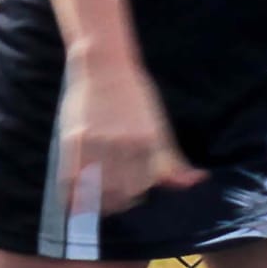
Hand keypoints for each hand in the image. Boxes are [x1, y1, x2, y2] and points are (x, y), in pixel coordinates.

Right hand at [57, 51, 204, 221]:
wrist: (104, 67)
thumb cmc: (133, 96)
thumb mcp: (158, 128)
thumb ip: (172, 160)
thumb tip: (194, 182)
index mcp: (148, 142)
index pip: (142, 186)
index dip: (134, 195)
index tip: (128, 195)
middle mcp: (124, 144)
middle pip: (121, 192)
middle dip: (116, 200)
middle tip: (111, 197)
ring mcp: (98, 143)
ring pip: (97, 191)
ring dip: (95, 200)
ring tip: (93, 197)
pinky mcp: (76, 140)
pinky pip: (72, 180)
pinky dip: (73, 195)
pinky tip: (74, 195)